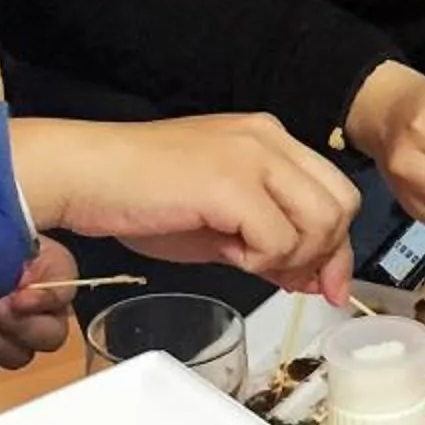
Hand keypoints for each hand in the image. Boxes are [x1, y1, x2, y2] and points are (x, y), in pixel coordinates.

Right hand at [10, 115, 358, 300]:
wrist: (83, 176)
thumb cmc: (138, 197)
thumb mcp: (219, 224)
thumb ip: (269, 242)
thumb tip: (313, 278)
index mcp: (268, 138)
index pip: (336, 191)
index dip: (337, 245)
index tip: (327, 285)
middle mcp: (269, 138)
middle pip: (341, 205)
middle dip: (325, 255)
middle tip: (291, 282)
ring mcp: (253, 156)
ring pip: (321, 222)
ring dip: (290, 257)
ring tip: (244, 260)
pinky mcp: (231, 181)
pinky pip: (279, 238)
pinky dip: (260, 260)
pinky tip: (227, 254)